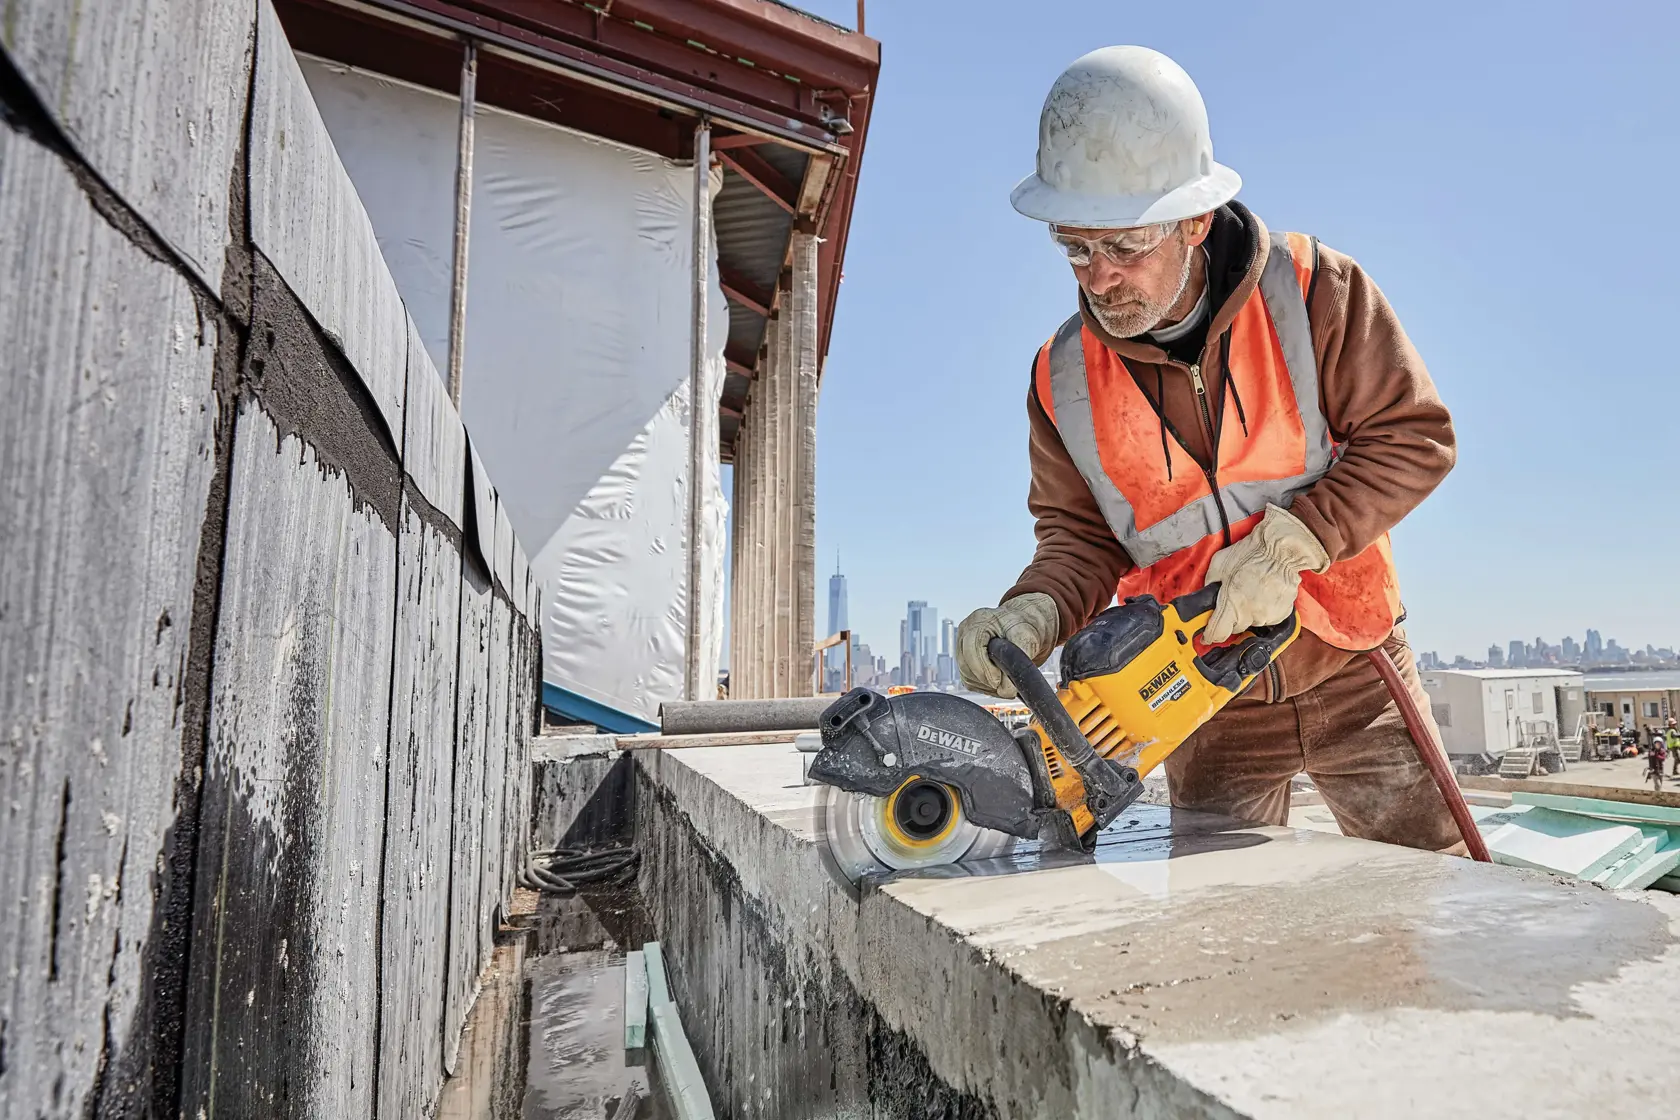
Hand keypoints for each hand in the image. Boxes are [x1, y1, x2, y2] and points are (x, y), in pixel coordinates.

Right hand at [955, 593, 1059, 697]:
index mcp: (979, 621)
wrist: (1024, 627)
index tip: (998, 681)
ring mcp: (962, 646)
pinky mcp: (965, 660)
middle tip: (1006, 685)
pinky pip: (969, 681)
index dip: (984, 668)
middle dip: (987, 679)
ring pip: (967, 676)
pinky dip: (984, 686)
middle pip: (966, 665)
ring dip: (986, 684)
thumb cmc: (1024, 628)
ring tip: (1006, 680)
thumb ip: (1018, 664)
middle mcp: (966, 632)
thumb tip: (1005, 690)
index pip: (972, 648)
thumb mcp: (1027, 640)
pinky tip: (999, 680)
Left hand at [1203, 505, 1328, 643]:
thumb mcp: (1219, 564)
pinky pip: (1266, 617)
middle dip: (1229, 618)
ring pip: (1251, 622)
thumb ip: (1209, 584)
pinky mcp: (1281, 613)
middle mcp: (1250, 613)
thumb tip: (1206, 595)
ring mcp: (1267, 615)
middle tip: (1231, 598)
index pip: (1217, 633)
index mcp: (1232, 604)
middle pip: (1234, 628)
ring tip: (1250, 591)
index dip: (1209, 635)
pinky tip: (1262, 593)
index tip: (1206, 635)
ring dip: (1247, 612)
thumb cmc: (1252, 553)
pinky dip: (1262, 609)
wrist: (1281, 549)